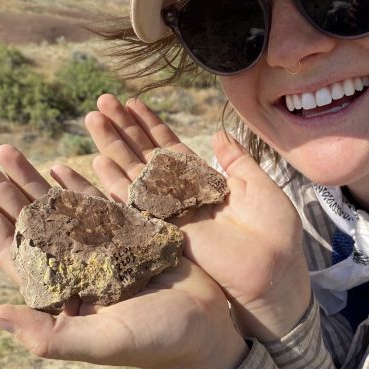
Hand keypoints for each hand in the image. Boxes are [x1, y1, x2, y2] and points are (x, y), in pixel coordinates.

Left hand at [0, 145, 247, 368]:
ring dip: (38, 181)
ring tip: (12, 153)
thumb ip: (50, 334)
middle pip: (36, 222)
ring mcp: (105, 250)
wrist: (206, 330)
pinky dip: (81, 186)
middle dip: (12, 190)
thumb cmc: (155, 341)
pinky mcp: (133, 238)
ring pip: (64, 208)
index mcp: (64, 294)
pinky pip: (101, 207)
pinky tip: (62, 168)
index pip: (19, 252)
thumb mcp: (102, 342)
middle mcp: (79, 268)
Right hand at [86, 94, 311, 340]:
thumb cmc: (275, 229)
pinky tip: (98, 161)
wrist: (274, 267)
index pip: (171, 149)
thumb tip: (221, 133)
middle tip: (104, 101)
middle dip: (125, 129)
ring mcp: (173, 212)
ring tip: (93, 117)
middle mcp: (184, 195)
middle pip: (147, 156)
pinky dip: (116, 184)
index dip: (152, 126)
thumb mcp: (259, 184)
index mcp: (206, 183)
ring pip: (135, 174)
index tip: (133, 103)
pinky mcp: (167, 230)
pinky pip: (136, 205)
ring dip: (114, 146)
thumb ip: (237, 161)